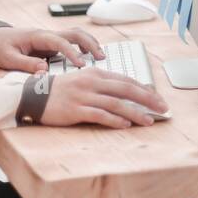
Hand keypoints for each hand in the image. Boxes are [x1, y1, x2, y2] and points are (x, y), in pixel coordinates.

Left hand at [0, 26, 103, 73]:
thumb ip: (25, 64)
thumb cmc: (0, 47)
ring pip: (76, 35)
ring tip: (100, 57)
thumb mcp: (8, 58)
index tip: (82, 65)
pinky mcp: (52, 44)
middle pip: (75, 33)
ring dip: (90, 43)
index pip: (61, 42)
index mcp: (38, 36)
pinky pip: (71, 42)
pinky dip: (83, 46)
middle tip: (101, 57)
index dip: (73, 53)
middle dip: (90, 43)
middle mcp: (48, 35)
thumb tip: (44, 70)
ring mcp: (51, 38)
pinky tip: (88, 57)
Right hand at [40, 68, 168, 128]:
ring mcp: (84, 96)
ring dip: (135, 113)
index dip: (145, 89)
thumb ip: (103, 85)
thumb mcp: (84, 81)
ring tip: (149, 121)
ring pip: (116, 104)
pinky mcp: (76, 110)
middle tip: (163, 107)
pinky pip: (100, 115)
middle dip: (148, 99)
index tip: (158, 98)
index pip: (126, 80)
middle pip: (126, 90)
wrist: (34, 95)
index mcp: (96, 73)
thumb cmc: (61, 90)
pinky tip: (125, 125)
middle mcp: (92, 82)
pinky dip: (115, 120)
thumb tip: (126, 94)